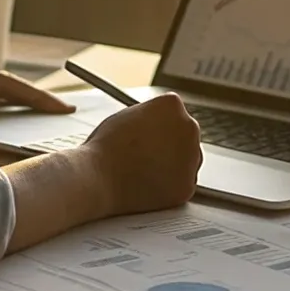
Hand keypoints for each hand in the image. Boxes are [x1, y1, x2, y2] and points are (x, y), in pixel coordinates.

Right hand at [80, 93, 201, 215]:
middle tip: (146, 154)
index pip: (173, 112)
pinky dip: (170, 186)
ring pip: (188, 159)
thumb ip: (151, 116)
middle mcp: (189, 127)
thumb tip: (158, 126)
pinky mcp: (187, 185)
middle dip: (170, 143)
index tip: (147, 134)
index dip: (158, 124)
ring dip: (173, 164)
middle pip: (185, 134)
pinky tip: (150, 184)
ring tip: (144, 170)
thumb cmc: (106, 146)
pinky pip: (183, 183)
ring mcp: (192, 157)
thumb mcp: (129, 114)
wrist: (97, 177)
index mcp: (173, 104)